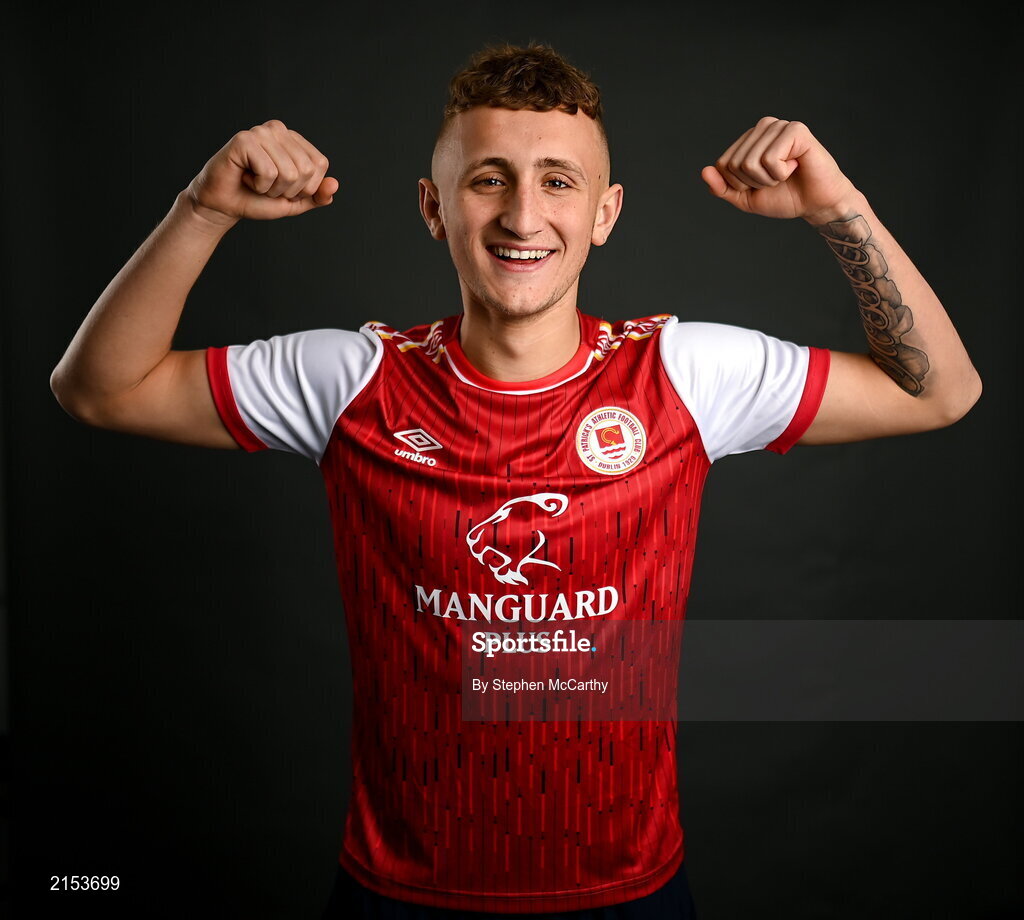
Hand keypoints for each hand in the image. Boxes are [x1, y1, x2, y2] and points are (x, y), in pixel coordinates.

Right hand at [186, 120, 338, 227]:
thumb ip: (318, 195)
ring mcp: (261, 132)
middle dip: (288, 190)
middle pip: (305, 170)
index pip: (320, 165)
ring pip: (288, 173)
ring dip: (271, 189)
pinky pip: (269, 172)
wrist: (225, 205)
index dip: (305, 187)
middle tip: (267, 185)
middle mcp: (278, 129)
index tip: (282, 186)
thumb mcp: (295, 201)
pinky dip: (258, 185)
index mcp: (294, 139)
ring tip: (255, 181)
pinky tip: (246, 177)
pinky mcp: (244, 140)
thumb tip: (335, 185)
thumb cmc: (258, 199)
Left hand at [701, 117, 858, 222]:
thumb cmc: (784, 197)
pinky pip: (770, 159)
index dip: (739, 184)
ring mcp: (779, 126)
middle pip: (735, 164)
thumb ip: (722, 188)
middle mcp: (762, 127)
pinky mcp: (795, 130)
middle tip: (776, 180)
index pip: (722, 164)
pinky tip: (796, 166)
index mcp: (749, 139)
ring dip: (768, 179)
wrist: (815, 204)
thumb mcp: (745, 198)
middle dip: (754, 182)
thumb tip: (704, 171)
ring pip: (750, 162)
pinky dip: (780, 172)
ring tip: (786, 173)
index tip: (761, 183)